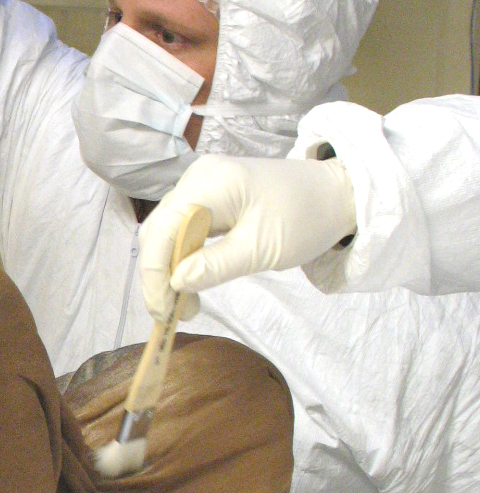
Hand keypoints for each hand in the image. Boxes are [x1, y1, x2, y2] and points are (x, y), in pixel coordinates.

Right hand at [137, 154, 356, 320]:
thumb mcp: (262, 248)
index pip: (162, 229)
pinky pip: (184, 228)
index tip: (163, 311)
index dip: (155, 273)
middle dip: (160, 275)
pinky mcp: (210, 197)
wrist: (338, 193)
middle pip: (159, 230)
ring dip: (170, 269)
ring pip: (168, 231)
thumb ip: (216, 265)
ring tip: (186, 303)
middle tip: (174, 313)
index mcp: (209, 184)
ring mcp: (202, 185)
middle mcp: (197, 178)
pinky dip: (184, 257)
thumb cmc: (306, 218)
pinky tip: (193, 280)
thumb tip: (176, 283)